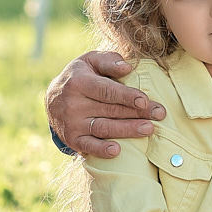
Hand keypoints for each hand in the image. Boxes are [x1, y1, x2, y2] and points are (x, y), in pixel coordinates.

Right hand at [46, 50, 165, 158]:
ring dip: (127, 130)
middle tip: (159, 114)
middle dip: (137, 112)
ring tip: (148, 129)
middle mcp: (73, 104)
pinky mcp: (72, 139)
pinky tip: (117, 150)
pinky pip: (88, 146)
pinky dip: (102, 150)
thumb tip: (127, 68)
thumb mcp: (90, 61)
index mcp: (79, 82)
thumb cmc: (80, 76)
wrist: (52, 99)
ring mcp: (72, 123)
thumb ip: (109, 61)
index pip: (106, 91)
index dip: (127, 96)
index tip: (145, 101)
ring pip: (103, 128)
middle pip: (110, 109)